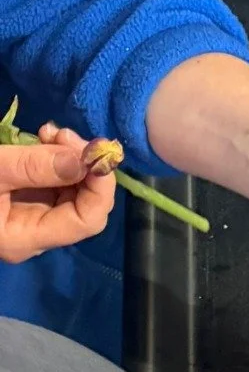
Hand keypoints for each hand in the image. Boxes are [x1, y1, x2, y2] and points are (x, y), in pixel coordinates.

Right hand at [0, 125, 115, 261]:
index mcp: (26, 238)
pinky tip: (43, 137)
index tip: (94, 151)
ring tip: (50, 132)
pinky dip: (53, 158)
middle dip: (84, 165)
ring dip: (69, 156)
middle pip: (85, 202)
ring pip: (72, 188)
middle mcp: (35, 233)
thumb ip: (32, 167)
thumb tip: (85, 161)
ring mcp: (30, 216)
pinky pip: (52, 181)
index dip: (101, 186)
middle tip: (63, 134)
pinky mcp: (24, 200)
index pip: (88, 220)